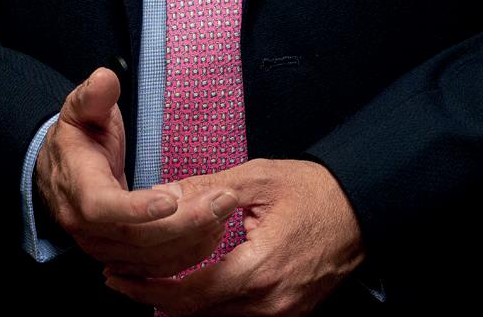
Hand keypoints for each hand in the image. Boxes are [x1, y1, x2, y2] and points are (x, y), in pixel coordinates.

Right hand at [36, 67, 240, 274]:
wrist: (60, 169)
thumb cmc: (77, 135)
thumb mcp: (81, 107)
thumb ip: (94, 95)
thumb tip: (105, 79)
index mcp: (78, 188)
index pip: (103, 207)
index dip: (136, 208)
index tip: (172, 199)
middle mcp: (88, 228)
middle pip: (136, 238)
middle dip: (185, 223)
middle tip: (224, 201)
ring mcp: (104, 247)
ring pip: (151, 258)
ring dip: (192, 240)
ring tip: (225, 213)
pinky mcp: (121, 257)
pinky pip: (155, 266)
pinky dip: (186, 254)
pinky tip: (212, 233)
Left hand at [103, 157, 366, 315]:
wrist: (365, 206)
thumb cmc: (314, 188)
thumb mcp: (258, 178)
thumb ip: (207, 189)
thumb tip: (160, 195)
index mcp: (260, 268)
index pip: (192, 292)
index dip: (150, 288)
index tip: (118, 275)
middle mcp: (270, 302)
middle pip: (199, 311)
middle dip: (156, 296)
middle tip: (119, 278)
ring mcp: (282, 311)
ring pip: (217, 315)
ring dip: (180, 300)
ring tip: (145, 278)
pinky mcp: (290, 311)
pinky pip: (239, 312)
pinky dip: (210, 299)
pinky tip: (189, 282)